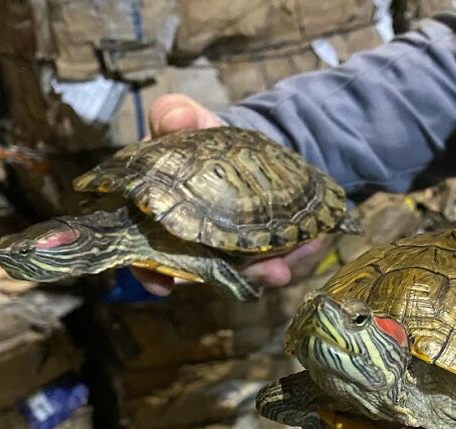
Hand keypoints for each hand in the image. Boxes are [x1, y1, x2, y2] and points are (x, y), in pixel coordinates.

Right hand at [132, 94, 326, 295]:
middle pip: (207, 275)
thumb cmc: (203, 142)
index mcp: (162, 221)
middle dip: (231, 276)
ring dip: (265, 273)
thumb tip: (173, 117)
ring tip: (283, 267)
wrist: (247, 150)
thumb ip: (175, 116)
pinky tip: (311, 241)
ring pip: (246, 274)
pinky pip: (280, 260)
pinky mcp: (265, 251)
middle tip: (258, 273)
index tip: (161, 286)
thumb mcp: (189, 122)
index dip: (148, 273)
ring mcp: (232, 253)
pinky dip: (296, 254)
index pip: (145, 256)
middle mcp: (195, 247)